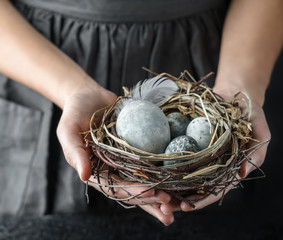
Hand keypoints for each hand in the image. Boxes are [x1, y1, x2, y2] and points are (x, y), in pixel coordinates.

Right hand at [56, 78, 173, 224]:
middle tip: (171, 205)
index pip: (116, 187)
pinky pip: (153, 162)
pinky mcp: (139, 150)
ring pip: (147, 180)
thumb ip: (75, 153)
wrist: (90, 97)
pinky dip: (166, 171)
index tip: (151, 192)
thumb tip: (85, 176)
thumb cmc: (75, 114)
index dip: (134, 192)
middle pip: (135, 190)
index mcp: (98, 172)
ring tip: (181, 202)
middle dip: (153, 199)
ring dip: (162, 192)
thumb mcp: (68, 131)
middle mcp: (115, 170)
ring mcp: (128, 161)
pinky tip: (182, 178)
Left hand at [160, 86, 270, 212]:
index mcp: (230, 168)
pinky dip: (166, 164)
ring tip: (153, 195)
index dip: (202, 200)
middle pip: (196, 187)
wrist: (237, 95)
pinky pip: (177, 154)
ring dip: (169, 186)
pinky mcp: (190, 141)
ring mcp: (201, 154)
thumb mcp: (260, 131)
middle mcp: (213, 164)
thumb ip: (257, 152)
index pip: (216, 189)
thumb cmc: (252, 115)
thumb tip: (242, 174)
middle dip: (180, 199)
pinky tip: (153, 170)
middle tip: (163, 207)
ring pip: (183, 174)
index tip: (187, 207)